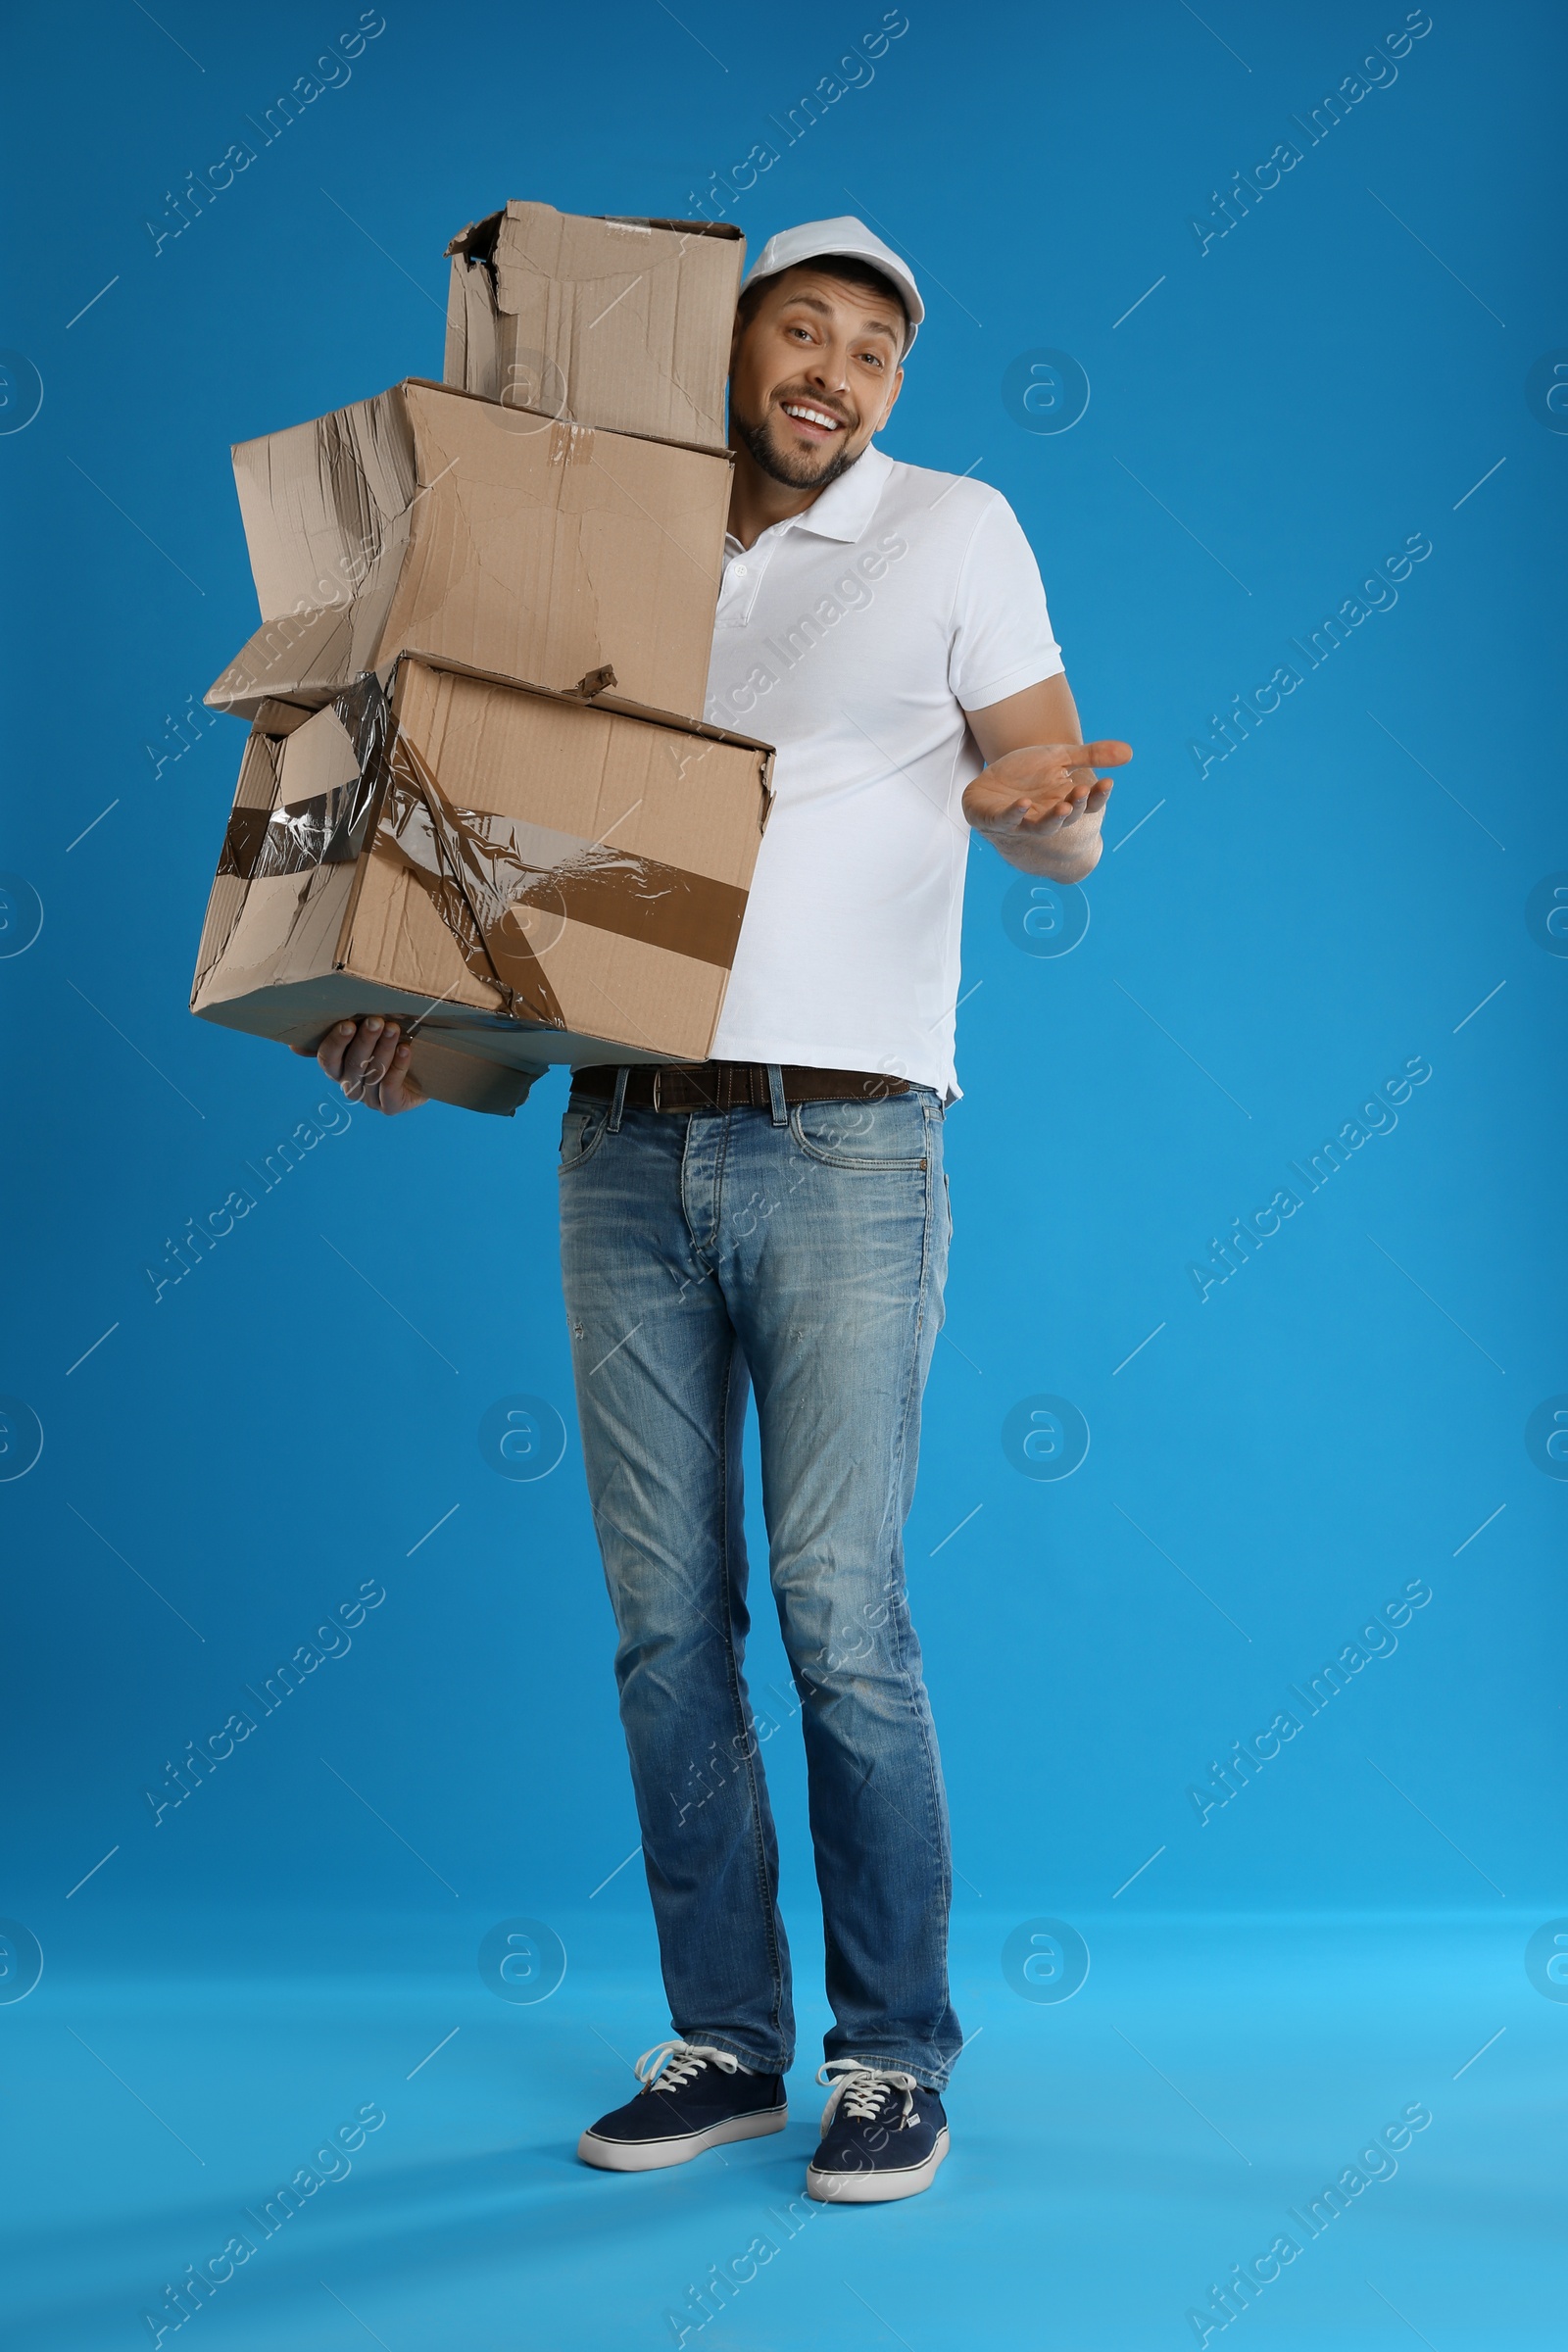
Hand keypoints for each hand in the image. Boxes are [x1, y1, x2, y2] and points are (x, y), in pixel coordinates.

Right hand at [292, 1016, 427, 1113]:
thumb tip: (293, 1046)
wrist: (425, 1069)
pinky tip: (406, 1049)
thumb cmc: (390, 1045)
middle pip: (353, 1064)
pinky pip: (390, 1087)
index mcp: (337, 1069)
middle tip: (377, 1021)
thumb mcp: (365, 1036)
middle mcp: (350, 1085)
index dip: (336, 1043)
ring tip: (394, 1028)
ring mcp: (369, 1099)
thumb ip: (338, 1036)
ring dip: (384, 1049)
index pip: (327, 1059)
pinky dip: (398, 1066)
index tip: (348, 1024)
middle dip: (365, 1040)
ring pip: (373, 1073)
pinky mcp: (390, 1106)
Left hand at [962, 738, 1132, 839]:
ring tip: (1063, 807)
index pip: (1088, 803)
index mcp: (1065, 802)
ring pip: (1041, 827)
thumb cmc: (1027, 774)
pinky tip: (1023, 804)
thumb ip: (1091, 755)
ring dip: (1053, 819)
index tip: (1108, 782)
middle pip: (1067, 816)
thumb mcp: (1060, 757)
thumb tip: (1129, 752)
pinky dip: (1015, 814)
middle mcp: (1047, 816)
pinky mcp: (996, 820)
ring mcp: (1022, 822)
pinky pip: (1006, 821)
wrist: (989, 785)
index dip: (1097, 795)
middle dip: (1076, 806)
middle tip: (1081, 792)